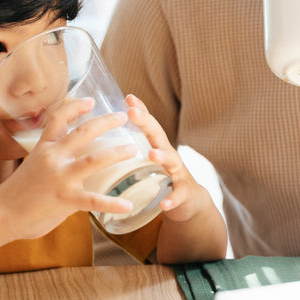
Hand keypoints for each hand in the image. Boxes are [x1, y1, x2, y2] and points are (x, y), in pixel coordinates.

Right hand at [0, 98, 137, 238]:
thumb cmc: (16, 193)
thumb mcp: (32, 165)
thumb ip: (51, 159)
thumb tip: (68, 157)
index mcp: (44, 147)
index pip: (59, 117)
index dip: (76, 106)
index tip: (92, 100)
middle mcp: (53, 158)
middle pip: (83, 132)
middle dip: (106, 122)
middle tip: (124, 117)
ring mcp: (60, 178)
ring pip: (94, 160)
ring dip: (116, 153)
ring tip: (133, 149)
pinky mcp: (65, 199)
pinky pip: (94, 200)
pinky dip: (113, 203)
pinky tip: (128, 205)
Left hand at [125, 95, 210, 223]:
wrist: (191, 202)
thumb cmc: (164, 178)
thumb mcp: (151, 160)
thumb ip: (135, 148)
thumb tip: (108, 137)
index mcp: (158, 147)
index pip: (149, 125)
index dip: (140, 110)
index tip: (128, 97)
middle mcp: (170, 156)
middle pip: (159, 136)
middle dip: (146, 123)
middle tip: (132, 112)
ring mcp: (179, 174)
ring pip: (172, 161)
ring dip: (162, 155)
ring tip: (152, 153)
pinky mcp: (184, 194)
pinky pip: (179, 195)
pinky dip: (172, 198)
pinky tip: (165, 203)